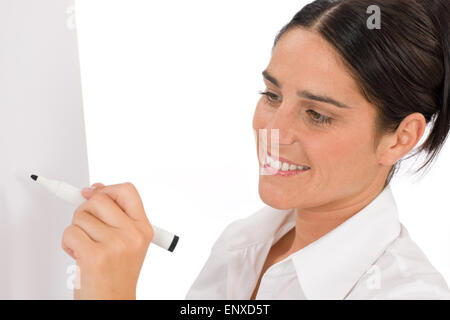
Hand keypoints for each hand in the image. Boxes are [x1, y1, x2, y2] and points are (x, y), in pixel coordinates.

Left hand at [61, 182, 153, 299]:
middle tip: (89, 228)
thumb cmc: (116, 275)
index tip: (95, 194)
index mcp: (143, 228)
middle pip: (99, 199)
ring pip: (80, 216)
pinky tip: (79, 256)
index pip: (127, 190)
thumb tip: (95, 189)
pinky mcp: (94, 255)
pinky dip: (68, 244)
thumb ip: (114, 215)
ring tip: (87, 247)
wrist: (113, 301)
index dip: (107, 189)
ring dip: (77, 231)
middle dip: (86, 210)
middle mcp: (132, 234)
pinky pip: (70, 232)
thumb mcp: (126, 242)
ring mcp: (115, 244)